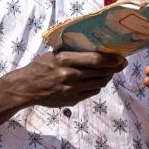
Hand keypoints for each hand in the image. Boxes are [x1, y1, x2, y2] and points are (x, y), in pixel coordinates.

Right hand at [5, 50, 127, 108]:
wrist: (26, 87)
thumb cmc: (40, 67)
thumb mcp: (54, 54)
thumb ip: (73, 52)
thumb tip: (95, 47)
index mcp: (65, 60)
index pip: (97, 59)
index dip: (113, 60)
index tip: (122, 58)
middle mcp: (70, 75)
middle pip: (101, 72)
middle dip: (114, 68)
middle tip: (120, 64)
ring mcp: (72, 90)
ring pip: (99, 83)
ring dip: (107, 77)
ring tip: (108, 72)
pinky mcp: (72, 100)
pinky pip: (92, 92)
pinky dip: (97, 86)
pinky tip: (95, 81)